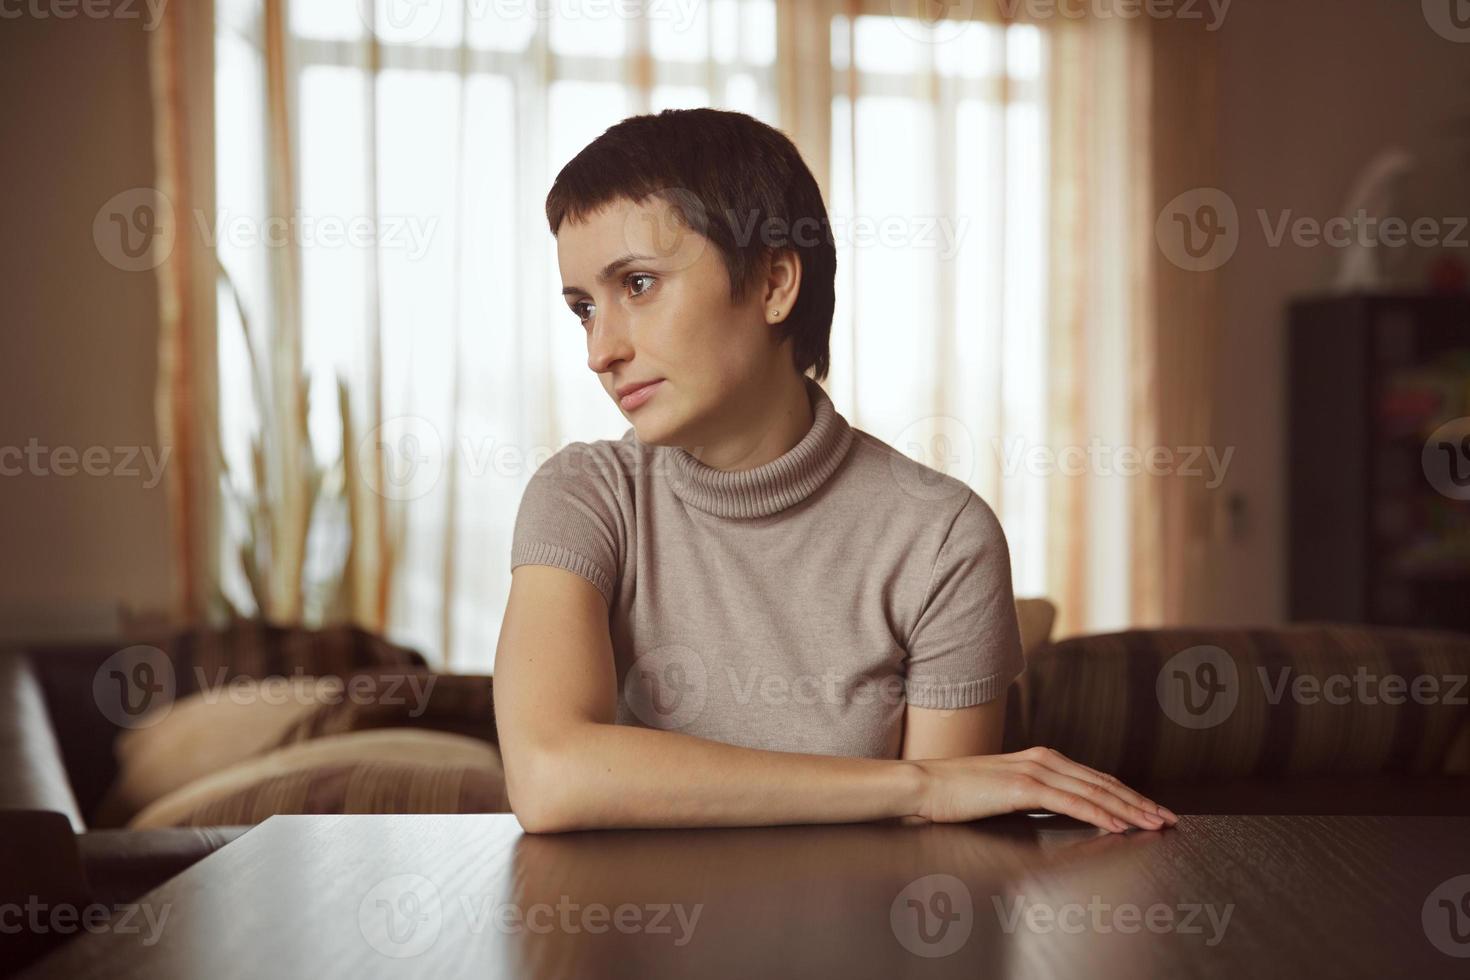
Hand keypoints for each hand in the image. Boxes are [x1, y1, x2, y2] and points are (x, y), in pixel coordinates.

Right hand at [911, 745, 1178, 832]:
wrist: (924, 784)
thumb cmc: (956, 793)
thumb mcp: (1003, 791)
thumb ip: (1032, 795)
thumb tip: (1057, 809)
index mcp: (1040, 759)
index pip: (1095, 778)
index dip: (1127, 794)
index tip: (1152, 810)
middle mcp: (1043, 759)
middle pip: (1104, 782)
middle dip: (1140, 802)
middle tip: (1169, 818)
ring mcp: (1034, 771)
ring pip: (1095, 791)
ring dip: (1130, 809)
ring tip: (1155, 823)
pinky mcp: (1022, 787)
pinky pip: (1071, 802)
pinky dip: (1100, 813)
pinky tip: (1118, 825)